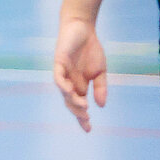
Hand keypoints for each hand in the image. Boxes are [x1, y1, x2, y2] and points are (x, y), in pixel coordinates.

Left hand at [53, 16, 108, 131]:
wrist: (82, 29)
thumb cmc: (90, 50)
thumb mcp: (100, 72)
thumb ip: (101, 88)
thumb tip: (101, 105)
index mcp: (79, 85)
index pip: (78, 105)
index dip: (82, 118)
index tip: (89, 130)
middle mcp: (69, 82)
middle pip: (69, 102)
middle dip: (77, 112)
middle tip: (86, 119)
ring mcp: (63, 73)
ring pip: (64, 92)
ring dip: (72, 101)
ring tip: (83, 107)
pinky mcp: (58, 62)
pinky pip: (58, 77)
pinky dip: (63, 85)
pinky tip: (70, 91)